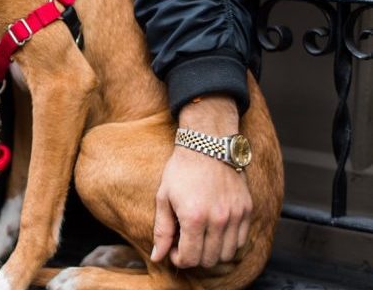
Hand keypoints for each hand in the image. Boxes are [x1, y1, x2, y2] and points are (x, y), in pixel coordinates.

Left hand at [150, 96, 251, 268]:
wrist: (207, 145)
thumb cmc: (181, 170)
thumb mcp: (164, 198)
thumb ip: (162, 230)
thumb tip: (157, 256)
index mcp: (194, 217)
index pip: (190, 258)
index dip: (179, 259)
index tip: (174, 250)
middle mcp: (218, 219)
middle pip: (209, 259)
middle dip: (194, 257)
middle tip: (185, 243)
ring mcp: (235, 215)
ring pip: (227, 254)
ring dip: (212, 252)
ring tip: (200, 238)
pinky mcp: (247, 210)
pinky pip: (241, 240)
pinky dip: (229, 243)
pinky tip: (215, 231)